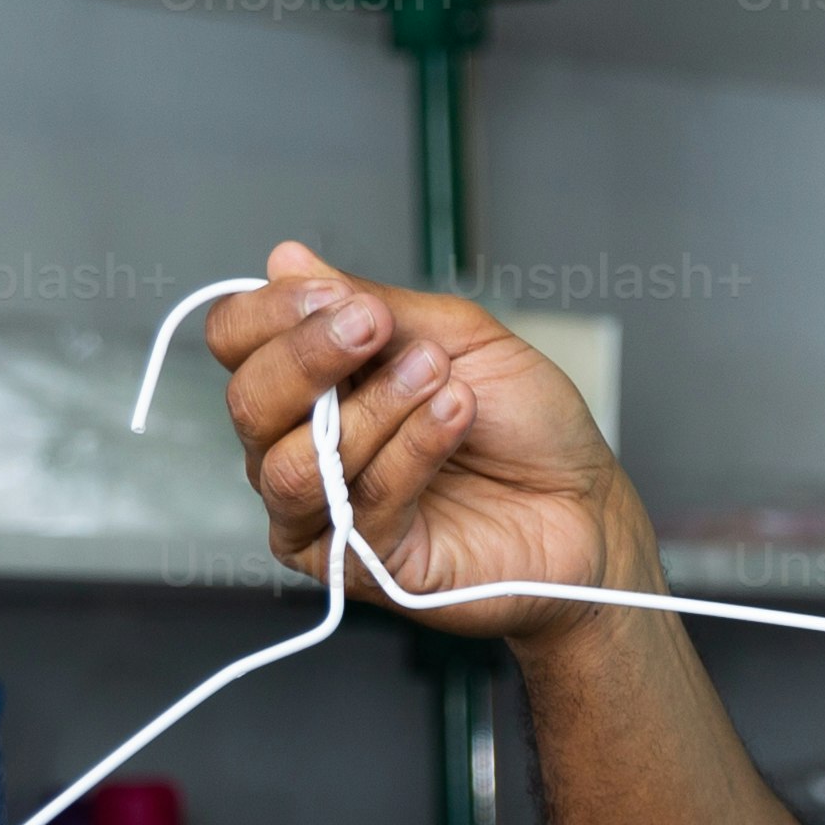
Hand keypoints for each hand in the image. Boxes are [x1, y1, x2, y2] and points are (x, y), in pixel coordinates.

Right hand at [198, 238, 651, 639]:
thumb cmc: (527, 426)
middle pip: (248, 401)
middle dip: (309, 355)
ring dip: (372, 407)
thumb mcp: (456, 337)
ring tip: (439, 377)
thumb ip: (371, 302)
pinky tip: (456, 414)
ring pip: (294, 460)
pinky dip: (412, 448)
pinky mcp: (360, 565)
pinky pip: (361, 502)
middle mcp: (299, 449)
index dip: (273, 311)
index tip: (340, 295)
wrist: (588, 506)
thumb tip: (287, 258)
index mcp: (311, 386)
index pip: (236, 342)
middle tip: (376, 327)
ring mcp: (322, 514)